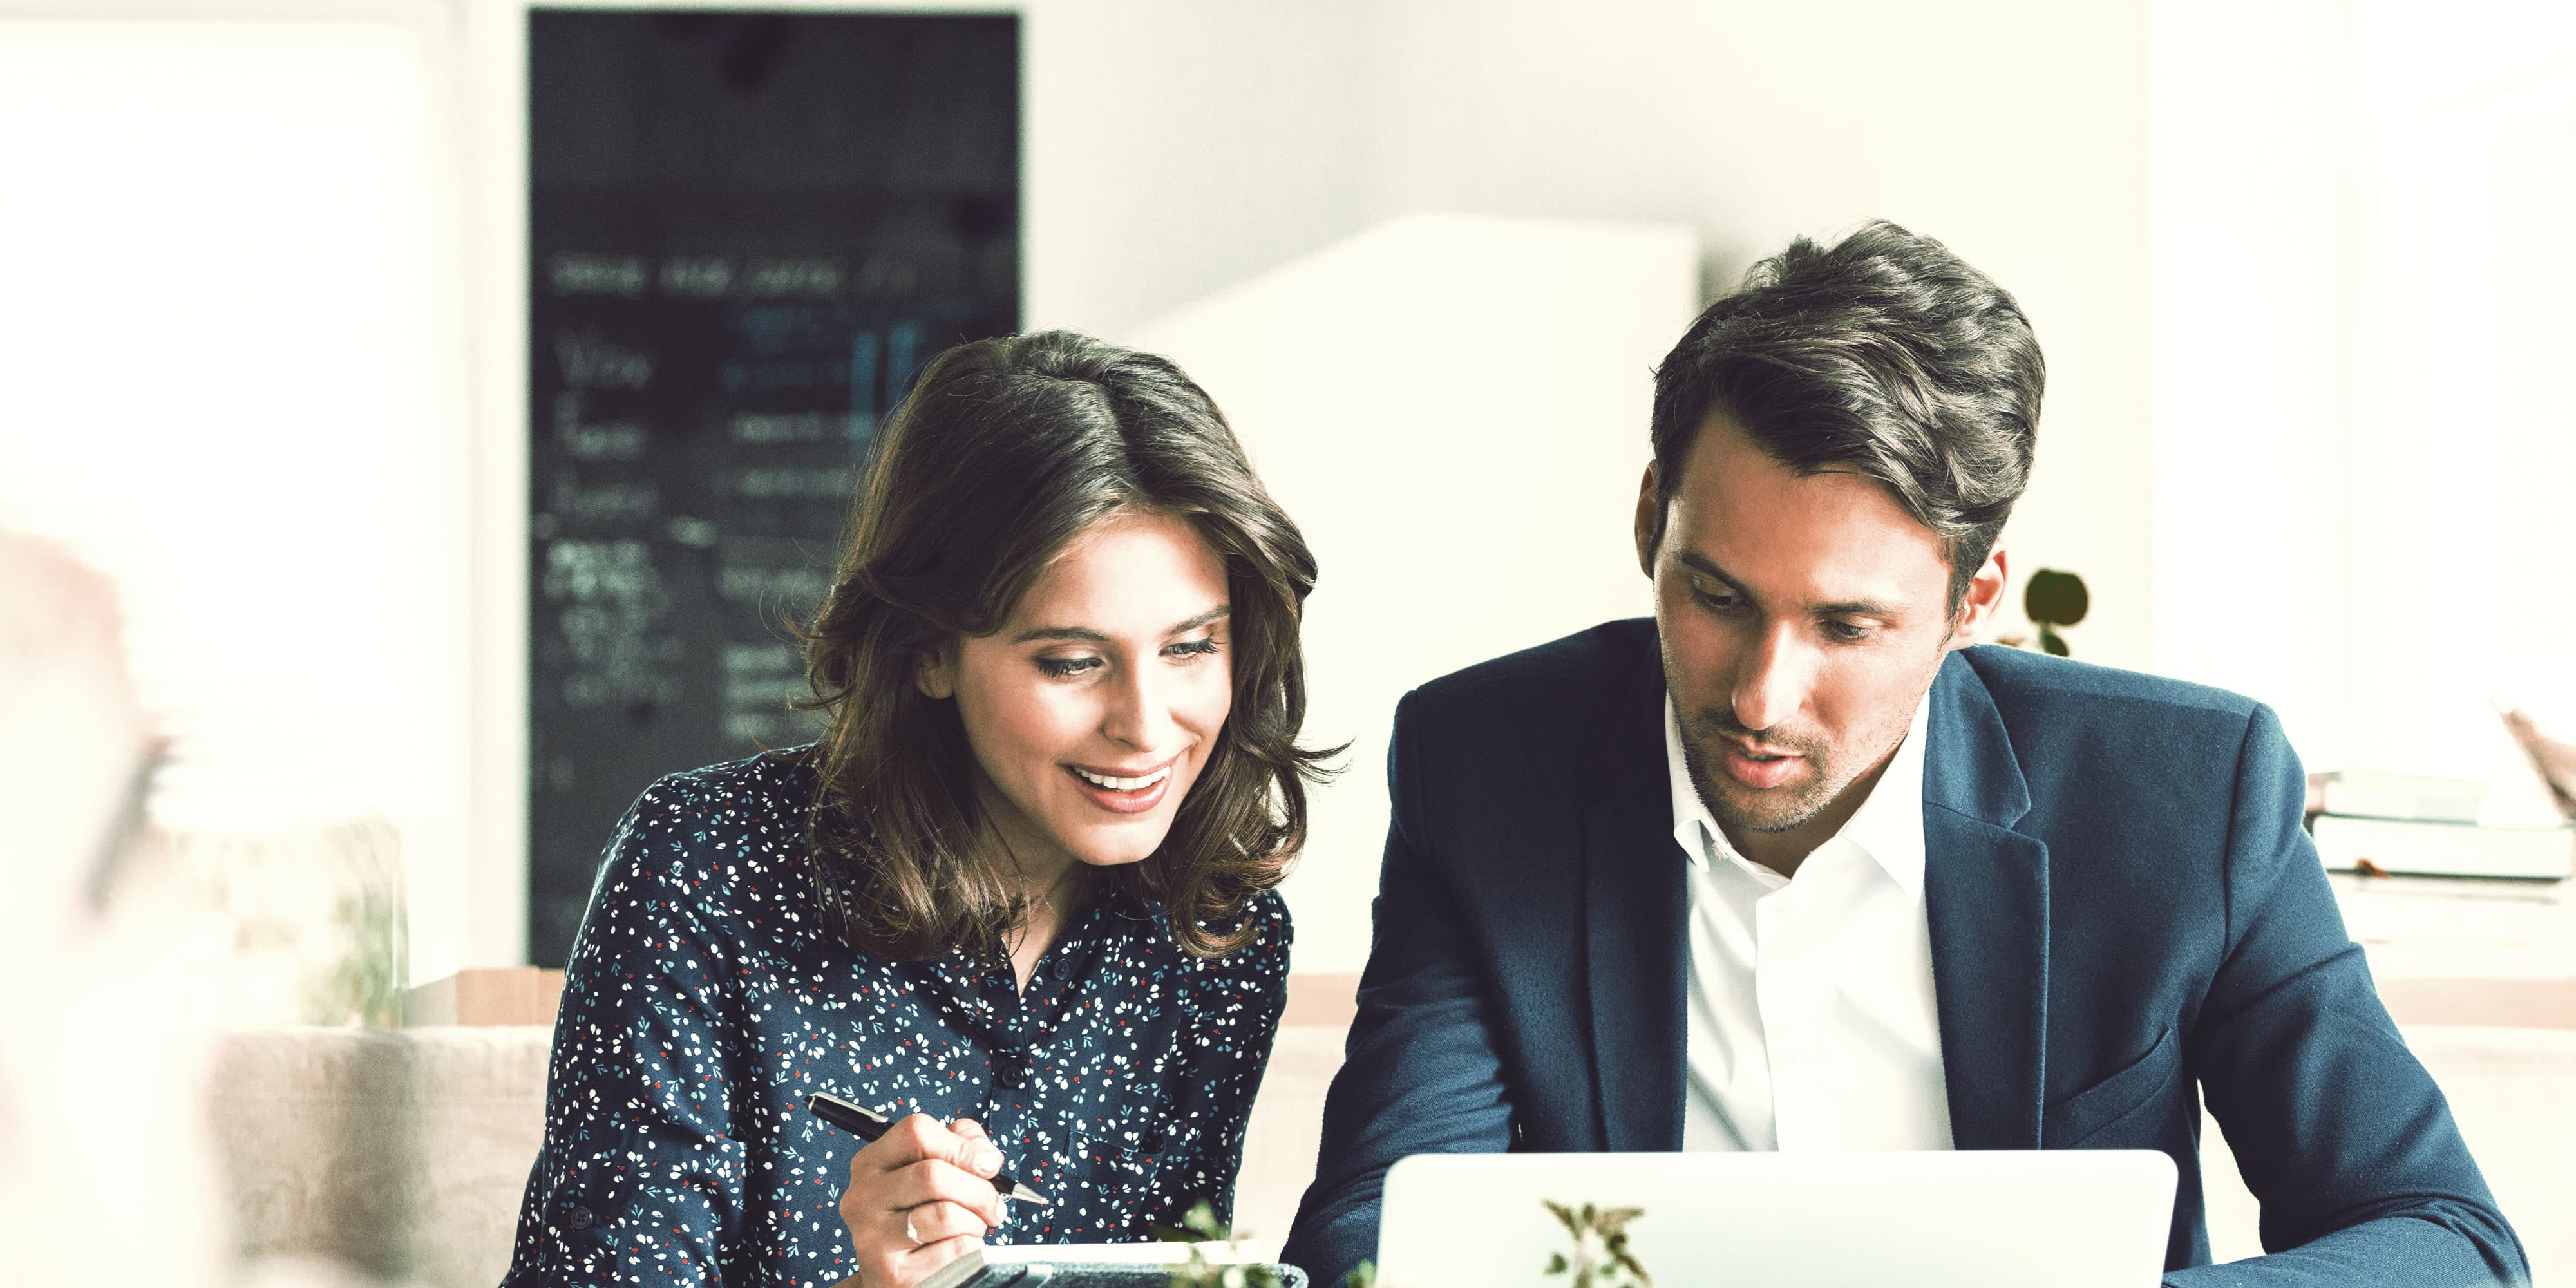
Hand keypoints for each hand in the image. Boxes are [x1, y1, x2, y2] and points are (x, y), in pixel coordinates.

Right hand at [837, 1113, 1008, 1287]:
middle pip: (934, 1174)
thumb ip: (958, 1146)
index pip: (916, 1131)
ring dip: (975, 1221)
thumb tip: (984, 1153)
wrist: (898, 1274)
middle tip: (993, 1205)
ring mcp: (872, 1238)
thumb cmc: (919, 1216)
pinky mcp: (892, 1273)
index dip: (962, 1145)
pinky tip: (958, 1249)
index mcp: (871, 1163)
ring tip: (973, 1227)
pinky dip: (971, 1247)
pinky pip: (954, 1249)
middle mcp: (862, 1198)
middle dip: (979, 1189)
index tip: (989, 1164)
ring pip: (946, 1214)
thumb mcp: (929, 1173)